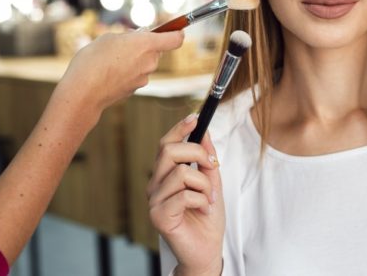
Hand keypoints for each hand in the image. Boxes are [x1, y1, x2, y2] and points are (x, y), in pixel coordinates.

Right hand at [55, 30, 183, 118]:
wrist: (83, 91)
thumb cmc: (93, 60)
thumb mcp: (109, 37)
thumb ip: (128, 36)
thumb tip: (136, 38)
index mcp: (147, 45)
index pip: (175, 39)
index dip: (177, 33)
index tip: (175, 30)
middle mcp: (150, 62)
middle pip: (156, 51)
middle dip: (145, 46)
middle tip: (125, 43)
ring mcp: (144, 77)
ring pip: (144, 63)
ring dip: (134, 59)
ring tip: (111, 59)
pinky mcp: (135, 89)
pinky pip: (135, 75)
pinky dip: (127, 72)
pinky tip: (109, 72)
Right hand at [148, 114, 223, 275]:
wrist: (207, 250)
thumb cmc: (207, 217)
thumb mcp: (212, 182)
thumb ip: (206, 159)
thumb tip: (205, 132)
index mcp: (165, 175)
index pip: (165, 144)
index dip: (178, 129)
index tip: (195, 118)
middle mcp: (155, 185)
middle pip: (168, 151)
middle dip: (197, 153)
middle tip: (212, 167)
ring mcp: (154, 201)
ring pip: (181, 173)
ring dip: (204, 184)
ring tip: (209, 198)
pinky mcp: (158, 217)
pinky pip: (183, 195)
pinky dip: (202, 200)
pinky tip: (204, 210)